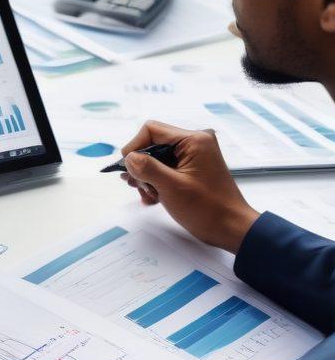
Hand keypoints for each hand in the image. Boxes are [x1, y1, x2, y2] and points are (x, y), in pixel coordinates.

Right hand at [121, 121, 259, 252]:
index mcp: (194, 140)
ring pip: (158, 158)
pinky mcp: (193, 168)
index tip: (128, 169)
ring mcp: (195, 156)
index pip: (151, 130)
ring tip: (149, 195)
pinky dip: (158, 181)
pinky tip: (155, 197)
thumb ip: (147, 168)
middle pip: (154, 144)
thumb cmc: (207, 209)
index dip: (135, 147)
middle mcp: (195, 142)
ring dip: (148, 176)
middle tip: (139, 186)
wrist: (230, 228)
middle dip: (142, 166)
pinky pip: (167, 168)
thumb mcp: (171, 187)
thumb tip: (129, 158)